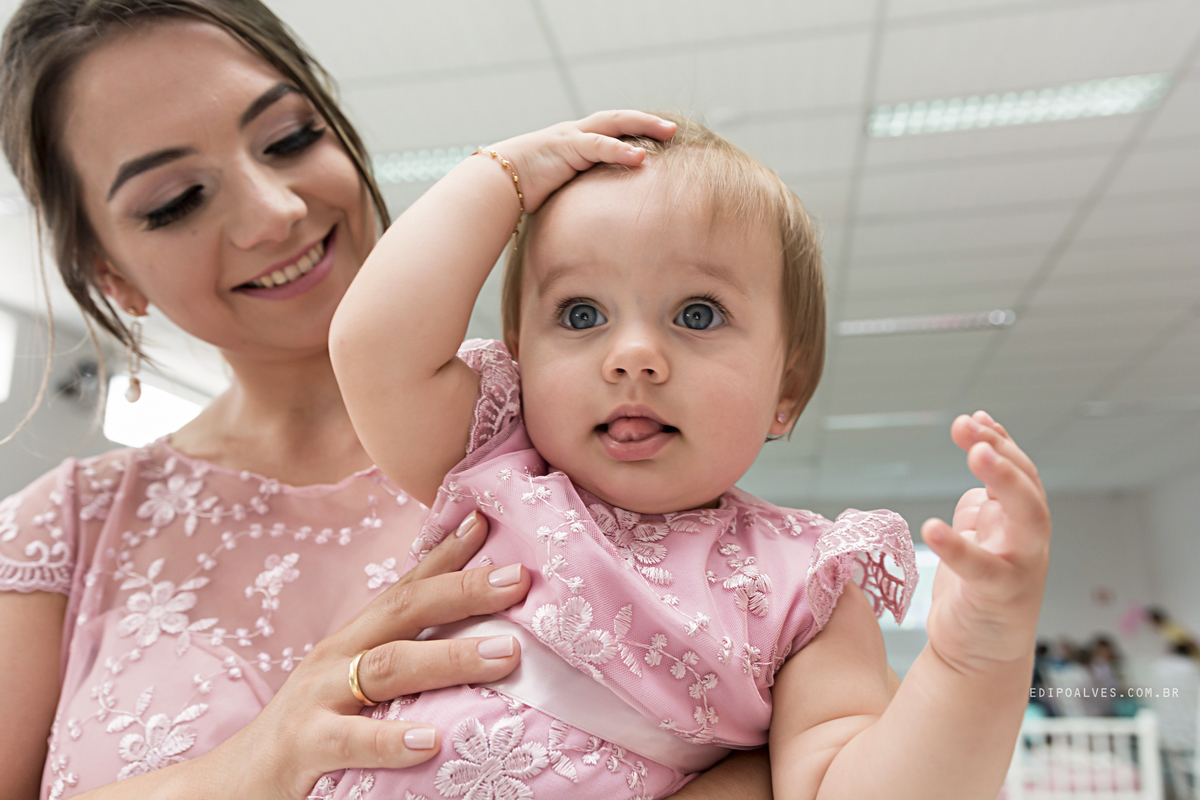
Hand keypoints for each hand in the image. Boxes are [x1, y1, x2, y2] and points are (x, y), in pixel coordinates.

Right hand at [219, 514, 531, 798]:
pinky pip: (349, 741)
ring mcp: (317, 699)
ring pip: (387, 667)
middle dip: (462, 590)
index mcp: (351, 642)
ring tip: (504, 654)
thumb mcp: (354, 691)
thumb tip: (477, 649)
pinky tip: (431, 741)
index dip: (445, 555)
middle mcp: (335, 658)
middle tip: (518, 579)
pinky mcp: (302, 747)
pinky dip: (390, 740)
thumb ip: (402, 665)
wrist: (228, 789)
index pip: (403, 587)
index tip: (487, 522)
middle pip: (402, 610)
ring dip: (450, 658)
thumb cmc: (308, 736)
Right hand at [484, 110, 676, 213]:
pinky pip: (598, 144)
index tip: (660, 140)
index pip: (612, 132)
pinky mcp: (565, 146)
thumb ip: (579, 197)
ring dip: (643, 127)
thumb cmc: (522, 193)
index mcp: (575, 144)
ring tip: (668, 133)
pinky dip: (620, 149)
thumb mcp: (559, 193)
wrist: (494, 184)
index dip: (636, 133)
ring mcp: (571, 137)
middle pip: (619, 120)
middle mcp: (575, 134)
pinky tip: (641, 157)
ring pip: (614, 124)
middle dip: (647, 123)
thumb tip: (593, 223)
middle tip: (673, 130)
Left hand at [921, 411, 1050, 674]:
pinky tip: (932, 527)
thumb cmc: (977, 590)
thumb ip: (983, 500)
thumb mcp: (980, 534)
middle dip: (1003, 452)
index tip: (974, 418)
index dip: (1000, 442)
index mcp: (1018, 521)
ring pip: (1028, 518)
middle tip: (970, 428)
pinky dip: (959, 547)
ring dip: (1005, 481)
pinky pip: (984, 569)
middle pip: (1028, 487)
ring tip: (976, 452)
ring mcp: (1021, 567)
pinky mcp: (1001, 596)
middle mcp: (1027, 539)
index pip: (1018, 472)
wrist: (977, 650)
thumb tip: (980, 452)